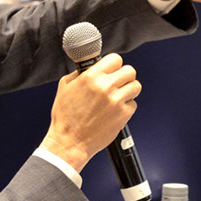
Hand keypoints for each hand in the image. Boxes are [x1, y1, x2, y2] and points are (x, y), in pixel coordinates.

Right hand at [40, 54, 140, 171]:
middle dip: (125, 76)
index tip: (112, 70)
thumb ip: (79, 74)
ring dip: (129, 90)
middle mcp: (105, 87)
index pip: (115, 59)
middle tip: (119, 83)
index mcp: (91, 77)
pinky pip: (133, 104)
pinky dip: (126, 107)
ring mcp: (116, 101)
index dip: (114, 65)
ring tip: (119, 96)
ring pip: (136, 86)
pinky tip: (114, 111)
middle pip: (130, 71)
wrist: (70, 141)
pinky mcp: (123, 115)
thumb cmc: (65, 116)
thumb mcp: (65, 87)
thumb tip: (90, 67)